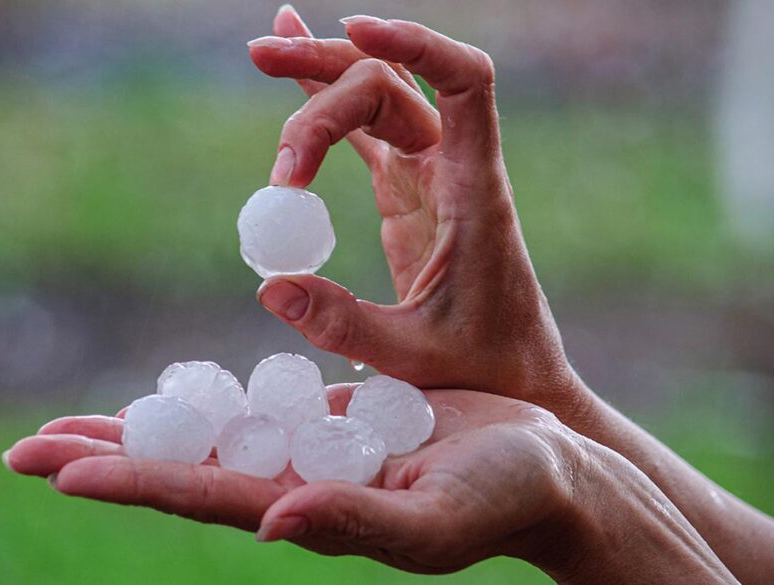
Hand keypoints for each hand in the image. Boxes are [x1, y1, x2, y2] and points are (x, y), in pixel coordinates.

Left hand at [4, 388, 735, 582]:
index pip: (199, 493)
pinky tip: (170, 396)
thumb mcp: (437, 518)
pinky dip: (207, 400)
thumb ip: (358, 524)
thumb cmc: (507, 498)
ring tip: (71, 424)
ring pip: (207, 434)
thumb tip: (272, 522)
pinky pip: (257, 405)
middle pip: (180, 466)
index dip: (128, 479)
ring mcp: (311, 451)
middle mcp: (295, 483)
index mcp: (310, 508)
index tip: (55, 468)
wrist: (550, 470)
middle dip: (104, 456)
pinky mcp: (333, 420)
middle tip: (20, 449)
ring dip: (140, 427)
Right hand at [248, 9, 581, 414]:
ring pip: (377, 98)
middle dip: (327, 72)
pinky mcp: (406, 189)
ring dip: (322, 74)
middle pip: (391, 87)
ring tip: (262, 53)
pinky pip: (366, 131)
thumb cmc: (482, 365)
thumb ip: (344, 325)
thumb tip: (271, 287)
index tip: (355, 29)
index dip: (417, 43)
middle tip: (260, 70)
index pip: (465, 84)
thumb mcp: (412, 356)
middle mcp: (453, 167)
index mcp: (474, 190)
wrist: (513, 371)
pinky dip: (329, 101)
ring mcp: (429, 173)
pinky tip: (293, 70)